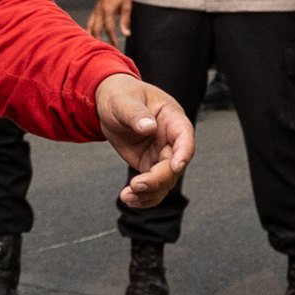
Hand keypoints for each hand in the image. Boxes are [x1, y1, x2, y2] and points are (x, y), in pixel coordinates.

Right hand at [87, 0, 130, 45]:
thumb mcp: (127, 5)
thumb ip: (125, 21)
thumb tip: (127, 34)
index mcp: (108, 9)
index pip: (109, 27)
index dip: (112, 38)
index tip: (116, 47)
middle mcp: (99, 10)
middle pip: (96, 29)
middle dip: (99, 40)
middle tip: (103, 51)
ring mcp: (95, 10)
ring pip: (89, 26)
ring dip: (91, 36)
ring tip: (92, 47)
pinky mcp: (94, 10)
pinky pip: (89, 22)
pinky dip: (88, 30)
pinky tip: (89, 36)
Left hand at [95, 71, 194, 208]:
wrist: (109, 103)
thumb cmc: (121, 94)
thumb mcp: (124, 101)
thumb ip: (136, 113)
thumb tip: (148, 126)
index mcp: (171, 118)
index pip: (185, 136)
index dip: (184, 153)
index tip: (176, 166)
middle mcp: (171, 139)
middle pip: (174, 165)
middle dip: (158, 179)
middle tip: (136, 185)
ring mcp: (161, 154)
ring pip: (165, 181)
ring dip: (149, 192)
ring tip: (127, 196)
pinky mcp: (149, 165)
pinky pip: (153, 185)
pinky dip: (144, 196)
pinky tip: (130, 200)